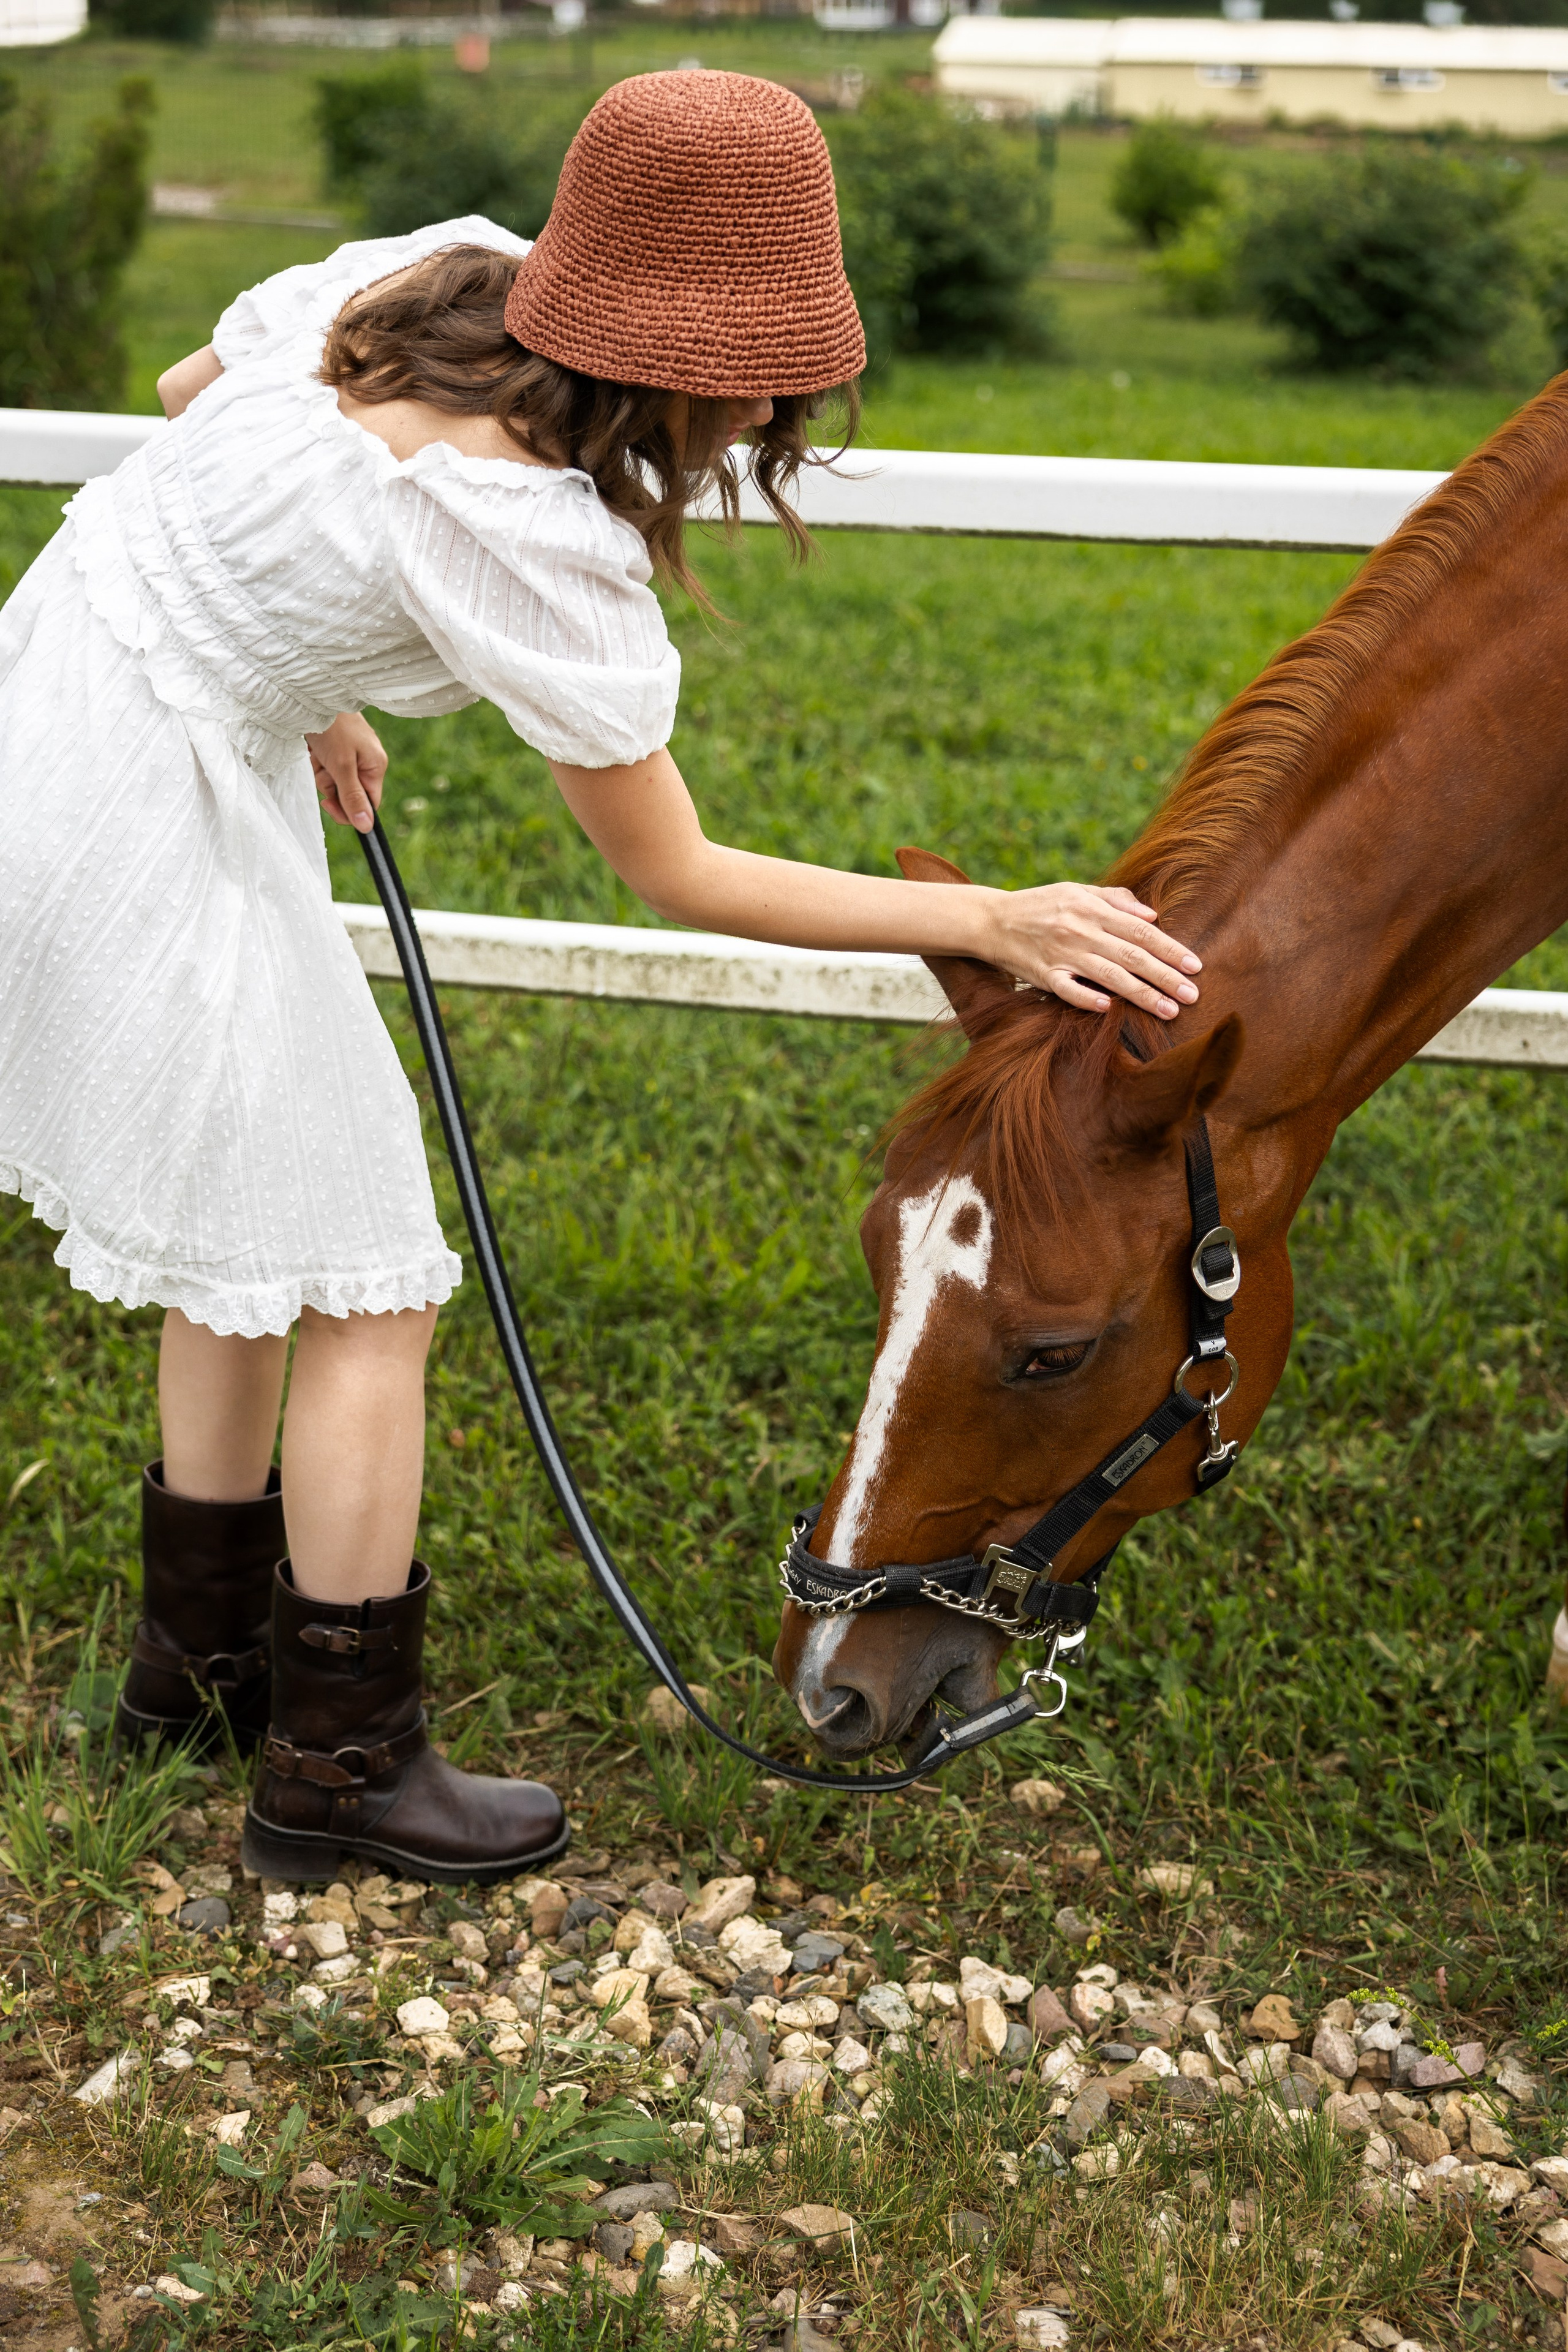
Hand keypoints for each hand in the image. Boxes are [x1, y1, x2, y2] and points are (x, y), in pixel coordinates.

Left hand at [306, 713, 387, 833]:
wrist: (313, 694)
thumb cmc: (332, 727)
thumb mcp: (342, 766)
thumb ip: (353, 798)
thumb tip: (367, 827)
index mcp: (375, 766)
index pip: (368, 804)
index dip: (348, 810)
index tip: (328, 804)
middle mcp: (365, 762)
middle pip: (348, 793)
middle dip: (330, 785)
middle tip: (322, 768)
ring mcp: (349, 754)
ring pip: (333, 781)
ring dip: (320, 771)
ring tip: (317, 752)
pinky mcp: (334, 749)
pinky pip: (324, 767)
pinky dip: (315, 761)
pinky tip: (312, 747)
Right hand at [990, 882, 1201, 1018]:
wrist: (992, 920)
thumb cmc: (1041, 905)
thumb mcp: (1077, 891)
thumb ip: (1115, 900)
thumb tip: (1153, 915)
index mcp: (1093, 909)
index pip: (1141, 931)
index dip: (1170, 948)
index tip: (1194, 966)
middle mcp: (1081, 931)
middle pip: (1133, 956)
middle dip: (1166, 977)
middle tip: (1192, 995)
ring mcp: (1063, 955)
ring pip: (1110, 976)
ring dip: (1142, 995)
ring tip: (1169, 1010)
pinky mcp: (1044, 975)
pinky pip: (1069, 990)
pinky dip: (1088, 998)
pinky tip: (1110, 1009)